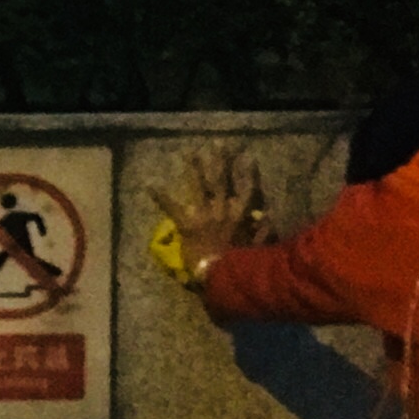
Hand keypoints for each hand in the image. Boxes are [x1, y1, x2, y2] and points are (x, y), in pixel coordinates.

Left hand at [149, 145, 267, 285]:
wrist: (220, 276)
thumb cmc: (240, 263)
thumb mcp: (257, 247)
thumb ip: (264, 231)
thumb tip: (268, 216)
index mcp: (239, 214)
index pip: (246, 189)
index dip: (249, 173)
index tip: (248, 157)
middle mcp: (221, 209)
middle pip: (221, 180)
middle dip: (220, 160)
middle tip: (217, 143)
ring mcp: (203, 215)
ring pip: (199, 186)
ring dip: (195, 168)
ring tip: (191, 152)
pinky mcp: (187, 224)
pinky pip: (173, 207)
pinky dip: (161, 196)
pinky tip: (150, 185)